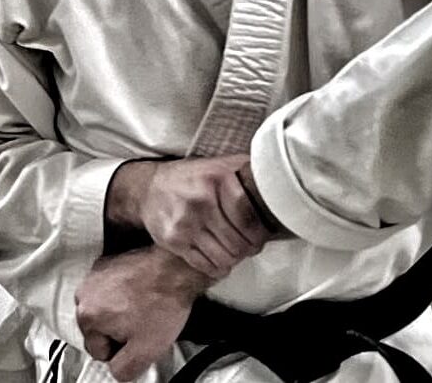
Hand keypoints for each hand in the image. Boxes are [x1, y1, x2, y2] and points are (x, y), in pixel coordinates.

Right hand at [75, 246, 205, 380]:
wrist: (179, 266)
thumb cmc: (164, 301)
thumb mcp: (146, 351)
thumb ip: (123, 369)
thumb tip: (117, 371)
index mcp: (88, 316)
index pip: (99, 351)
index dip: (122, 349)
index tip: (139, 338)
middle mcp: (86, 293)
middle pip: (99, 328)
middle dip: (119, 329)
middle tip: (144, 321)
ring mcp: (97, 275)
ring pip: (105, 308)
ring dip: (121, 310)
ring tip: (145, 304)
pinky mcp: (109, 262)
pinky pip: (112, 288)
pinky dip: (124, 291)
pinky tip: (142, 290)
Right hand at [114, 154, 269, 278]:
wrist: (150, 188)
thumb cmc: (195, 176)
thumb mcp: (222, 164)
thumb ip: (248, 172)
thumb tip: (280, 184)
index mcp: (218, 179)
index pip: (248, 216)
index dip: (261, 232)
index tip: (265, 235)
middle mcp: (201, 201)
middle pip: (238, 241)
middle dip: (250, 248)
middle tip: (253, 246)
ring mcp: (185, 223)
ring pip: (224, 257)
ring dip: (236, 259)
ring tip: (238, 251)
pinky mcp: (173, 241)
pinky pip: (204, 265)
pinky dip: (218, 268)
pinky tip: (221, 259)